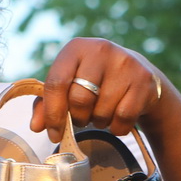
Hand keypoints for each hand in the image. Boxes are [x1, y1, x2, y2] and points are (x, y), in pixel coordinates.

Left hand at [30, 38, 167, 140]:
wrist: (137, 76)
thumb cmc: (95, 82)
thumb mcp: (69, 84)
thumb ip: (47, 103)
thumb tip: (36, 126)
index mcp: (76, 47)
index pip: (57, 82)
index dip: (52, 113)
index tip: (54, 132)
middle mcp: (101, 49)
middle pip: (79, 100)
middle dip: (78, 118)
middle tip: (82, 118)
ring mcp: (125, 63)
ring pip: (102, 111)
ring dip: (98, 121)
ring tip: (101, 112)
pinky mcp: (143, 80)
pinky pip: (123, 118)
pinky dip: (117, 127)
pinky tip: (118, 116)